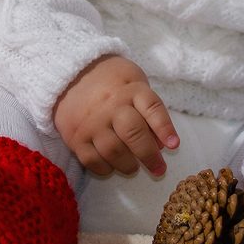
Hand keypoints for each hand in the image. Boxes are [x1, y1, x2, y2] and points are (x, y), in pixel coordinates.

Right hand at [53, 55, 179, 177]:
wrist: (69, 74)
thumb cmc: (110, 80)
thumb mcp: (134, 81)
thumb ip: (149, 109)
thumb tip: (161, 144)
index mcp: (130, 89)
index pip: (152, 107)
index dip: (164, 128)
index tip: (174, 145)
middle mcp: (110, 105)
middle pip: (133, 133)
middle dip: (149, 156)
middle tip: (158, 169)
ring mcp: (91, 121)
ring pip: (114, 151)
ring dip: (128, 165)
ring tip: (133, 167)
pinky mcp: (74, 135)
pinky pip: (92, 160)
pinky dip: (105, 168)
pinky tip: (111, 165)